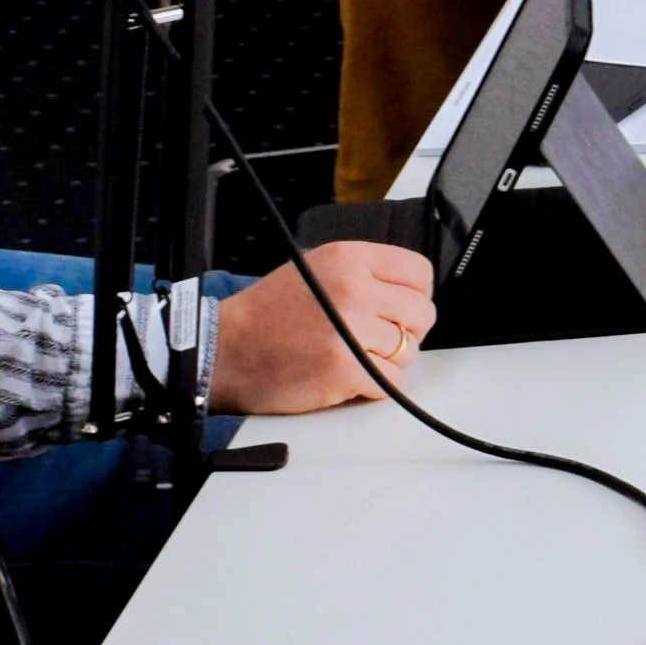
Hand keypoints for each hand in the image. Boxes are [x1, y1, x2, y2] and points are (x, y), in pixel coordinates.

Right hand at [206, 242, 442, 413]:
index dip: (413, 296)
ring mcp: (351, 330)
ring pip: (409, 350)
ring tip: (352, 357)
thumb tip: (409, 292)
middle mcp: (354, 288)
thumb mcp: (315, 269)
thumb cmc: (266, 315)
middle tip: (374, 340)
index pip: (420, 272)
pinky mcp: (345, 369)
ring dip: (386, 361)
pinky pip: (393, 382)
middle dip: (405, 331)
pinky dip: (375, 386)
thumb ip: (363, 274)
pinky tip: (347, 378)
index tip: (398, 309)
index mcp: (348, 258)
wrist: (224, 351)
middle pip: (422, 314)